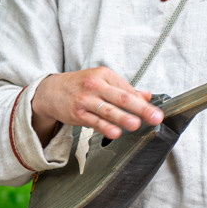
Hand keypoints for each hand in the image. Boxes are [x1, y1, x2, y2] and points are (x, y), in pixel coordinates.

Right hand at [29, 67, 160, 142]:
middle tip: (155, 117)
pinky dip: (105, 127)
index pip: (127, 89)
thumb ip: (124, 89)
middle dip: (140, 108)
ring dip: (122, 117)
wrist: (50, 91)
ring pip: (107, 109)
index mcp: (104, 75)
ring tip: (136, 124)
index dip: (142, 101)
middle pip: (121, 97)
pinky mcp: (77, 113)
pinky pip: (94, 121)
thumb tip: (147, 95)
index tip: (156, 112)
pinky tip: (115, 133)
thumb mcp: (101, 81)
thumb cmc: (80, 86)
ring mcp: (85, 99)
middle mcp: (95, 85)